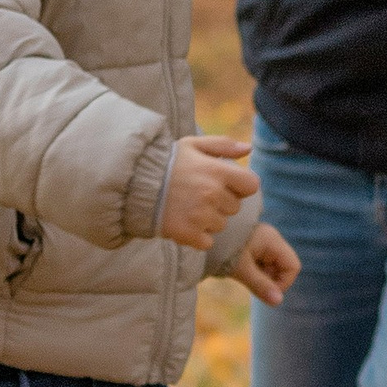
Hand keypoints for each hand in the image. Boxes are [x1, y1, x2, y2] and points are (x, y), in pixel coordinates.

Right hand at [160, 134, 256, 249]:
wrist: (135, 185)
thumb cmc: (168, 163)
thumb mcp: (194, 145)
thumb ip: (223, 145)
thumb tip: (248, 149)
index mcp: (217, 171)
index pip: (251, 186)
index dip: (241, 186)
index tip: (227, 185)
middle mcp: (213, 194)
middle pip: (235, 207)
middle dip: (222, 202)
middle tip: (199, 194)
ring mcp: (201, 216)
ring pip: (221, 225)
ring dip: (210, 219)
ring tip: (189, 207)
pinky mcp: (189, 234)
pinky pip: (207, 241)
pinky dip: (198, 236)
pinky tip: (184, 222)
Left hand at [228, 220, 300, 306]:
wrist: (205, 234)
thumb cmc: (223, 250)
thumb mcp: (242, 269)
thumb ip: (261, 285)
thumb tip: (279, 302)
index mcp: (273, 241)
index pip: (293, 266)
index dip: (283, 283)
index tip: (265, 290)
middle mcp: (272, 240)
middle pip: (284, 267)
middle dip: (271, 280)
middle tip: (251, 282)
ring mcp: (264, 243)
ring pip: (273, 267)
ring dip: (263, 277)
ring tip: (244, 275)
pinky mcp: (255, 247)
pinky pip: (264, 264)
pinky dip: (256, 272)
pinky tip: (243, 271)